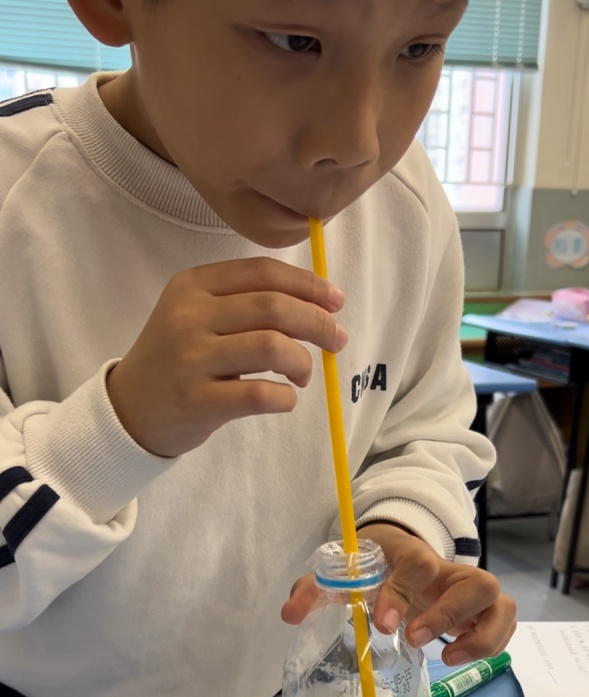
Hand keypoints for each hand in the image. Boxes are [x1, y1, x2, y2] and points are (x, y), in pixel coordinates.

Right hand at [106, 258, 346, 456]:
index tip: (336, 301)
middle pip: (273, 307)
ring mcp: (191, 359)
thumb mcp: (196, 316)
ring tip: (302, 374)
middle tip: (336, 340)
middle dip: (318, 322)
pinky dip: (285, 397)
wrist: (129, 408)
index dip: (308, 284)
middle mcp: (189, 316)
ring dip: (302, 361)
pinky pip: (260, 394)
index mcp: (192, 286)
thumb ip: (245, 304)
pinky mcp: (198, 401)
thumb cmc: (177, 360)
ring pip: (272, 346)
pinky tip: (284, 398)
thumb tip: (318, 305)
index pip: (262, 273)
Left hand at [281, 523, 515, 667]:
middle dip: (447, 616)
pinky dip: (494, 641)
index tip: (382, 624)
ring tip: (447, 657)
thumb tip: (289, 614)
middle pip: (474, 583)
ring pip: (499, 603)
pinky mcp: (482, 609)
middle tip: (413, 640)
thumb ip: (314, 588)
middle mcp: (449, 571)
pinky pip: (505, 622)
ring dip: (481, 636)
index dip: (402, 593)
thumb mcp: (342, 571)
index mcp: (412, 555)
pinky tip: (460, 655)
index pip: (417, 565)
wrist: (400, 551)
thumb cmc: (373, 565)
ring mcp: (471, 590)